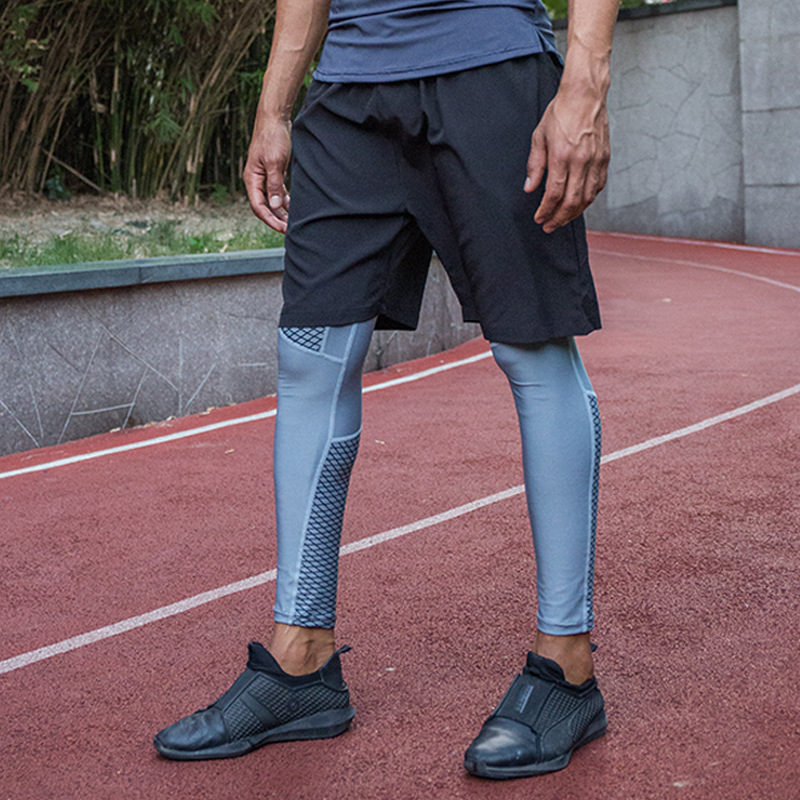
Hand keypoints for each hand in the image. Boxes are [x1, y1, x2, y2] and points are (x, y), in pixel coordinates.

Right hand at [243, 116, 292, 233]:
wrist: (274, 119)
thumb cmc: (272, 137)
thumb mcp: (275, 162)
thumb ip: (275, 185)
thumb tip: (276, 206)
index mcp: (252, 179)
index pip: (259, 207)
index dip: (270, 220)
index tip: (283, 229)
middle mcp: (256, 181)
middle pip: (264, 207)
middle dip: (276, 219)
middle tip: (290, 230)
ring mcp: (264, 177)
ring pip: (272, 201)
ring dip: (281, 212)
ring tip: (293, 222)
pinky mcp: (273, 173)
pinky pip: (277, 192)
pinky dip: (285, 201)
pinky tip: (293, 207)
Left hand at [524, 83, 609, 234]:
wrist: (585, 95)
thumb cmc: (561, 112)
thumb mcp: (539, 137)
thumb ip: (535, 165)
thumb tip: (530, 188)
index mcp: (562, 155)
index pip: (554, 193)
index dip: (546, 210)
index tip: (539, 218)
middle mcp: (581, 160)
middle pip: (572, 201)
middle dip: (559, 218)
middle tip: (549, 226)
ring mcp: (596, 160)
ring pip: (587, 197)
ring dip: (574, 213)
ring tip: (562, 219)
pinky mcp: (605, 158)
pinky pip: (598, 186)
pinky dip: (588, 199)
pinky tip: (579, 204)